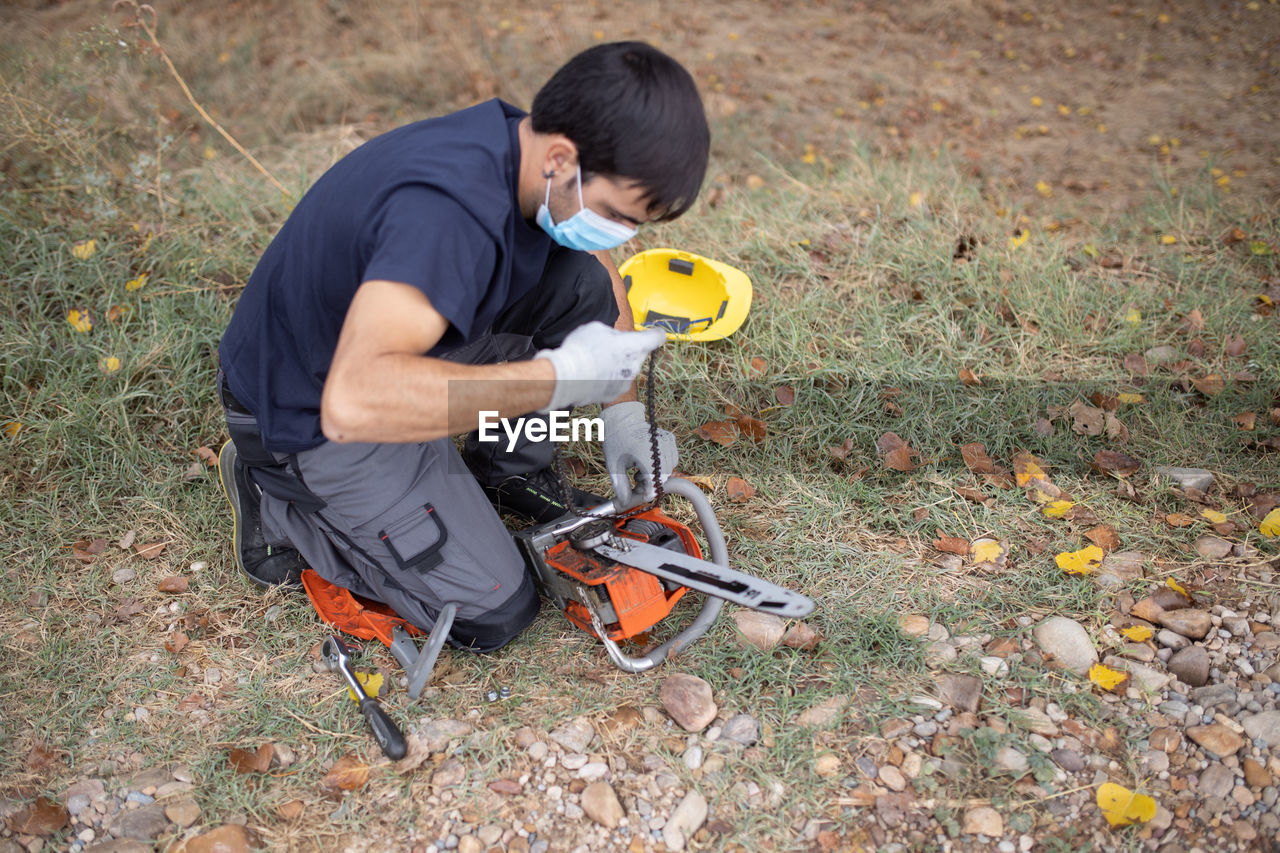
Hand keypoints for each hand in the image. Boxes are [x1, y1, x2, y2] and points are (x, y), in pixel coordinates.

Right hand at [536, 322, 664, 410]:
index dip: (655, 334)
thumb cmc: (583, 349)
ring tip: (596, 362)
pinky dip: (607, 378)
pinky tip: (593, 374)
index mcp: (634, 346)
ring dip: (616, 366)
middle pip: (637, 355)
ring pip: (626, 369)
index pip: (656, 338)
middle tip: (607, 348)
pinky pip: (615, 382)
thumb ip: (614, 333)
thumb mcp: (597, 328)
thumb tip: (616, 339)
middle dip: (627, 351)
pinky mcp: (615, 393)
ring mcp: (626, 382)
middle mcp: (635, 365)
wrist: (568, 377)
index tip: (655, 334)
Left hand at [601, 401, 676, 505]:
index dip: (645, 493)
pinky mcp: (670, 439)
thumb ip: (620, 485)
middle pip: (662, 478)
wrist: (623, 420)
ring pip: (669, 469)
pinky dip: (664, 464)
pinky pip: (673, 459)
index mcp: (644, 455)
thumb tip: (625, 503)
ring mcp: (667, 442)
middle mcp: (659, 448)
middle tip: (636, 480)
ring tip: (641, 469)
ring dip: (657, 474)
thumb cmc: (616, 441)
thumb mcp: (614, 465)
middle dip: (650, 484)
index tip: (637, 493)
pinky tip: (650, 461)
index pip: (653, 483)